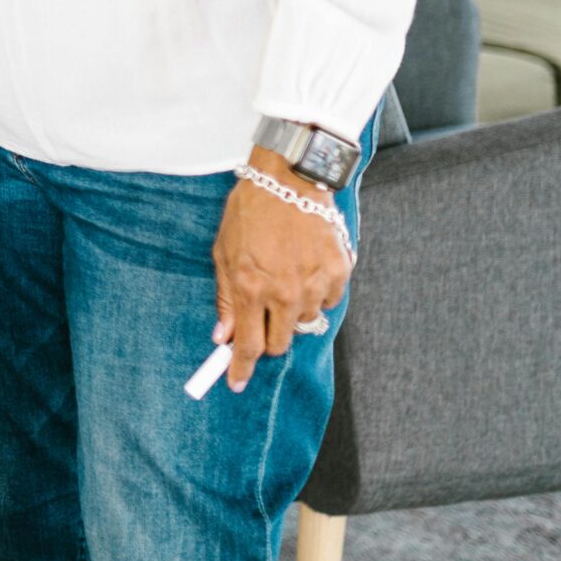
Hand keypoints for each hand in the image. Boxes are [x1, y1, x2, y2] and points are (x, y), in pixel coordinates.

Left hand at [211, 146, 350, 390]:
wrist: (289, 178)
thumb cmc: (250, 212)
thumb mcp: (223, 253)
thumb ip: (226, 298)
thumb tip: (222, 336)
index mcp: (251, 288)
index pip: (248, 345)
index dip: (241, 368)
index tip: (236, 382)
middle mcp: (284, 293)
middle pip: (280, 342)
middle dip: (268, 337)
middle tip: (263, 317)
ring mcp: (314, 284)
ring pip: (305, 322)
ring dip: (293, 311)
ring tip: (285, 277)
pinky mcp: (338, 273)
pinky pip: (328, 300)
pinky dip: (317, 292)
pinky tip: (306, 267)